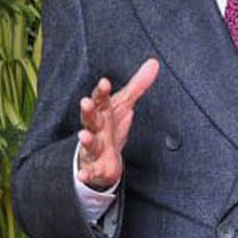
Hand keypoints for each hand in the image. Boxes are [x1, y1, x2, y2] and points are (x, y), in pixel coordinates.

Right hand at [76, 58, 159, 190]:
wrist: (101, 156)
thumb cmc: (110, 126)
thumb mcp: (124, 105)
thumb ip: (137, 85)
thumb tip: (153, 63)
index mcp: (102, 113)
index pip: (100, 99)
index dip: (101, 91)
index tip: (104, 82)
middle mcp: (95, 128)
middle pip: (90, 118)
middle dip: (88, 111)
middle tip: (85, 102)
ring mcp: (94, 148)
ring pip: (89, 143)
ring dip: (86, 139)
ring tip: (83, 135)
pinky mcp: (95, 167)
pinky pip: (89, 171)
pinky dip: (86, 174)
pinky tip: (84, 175)